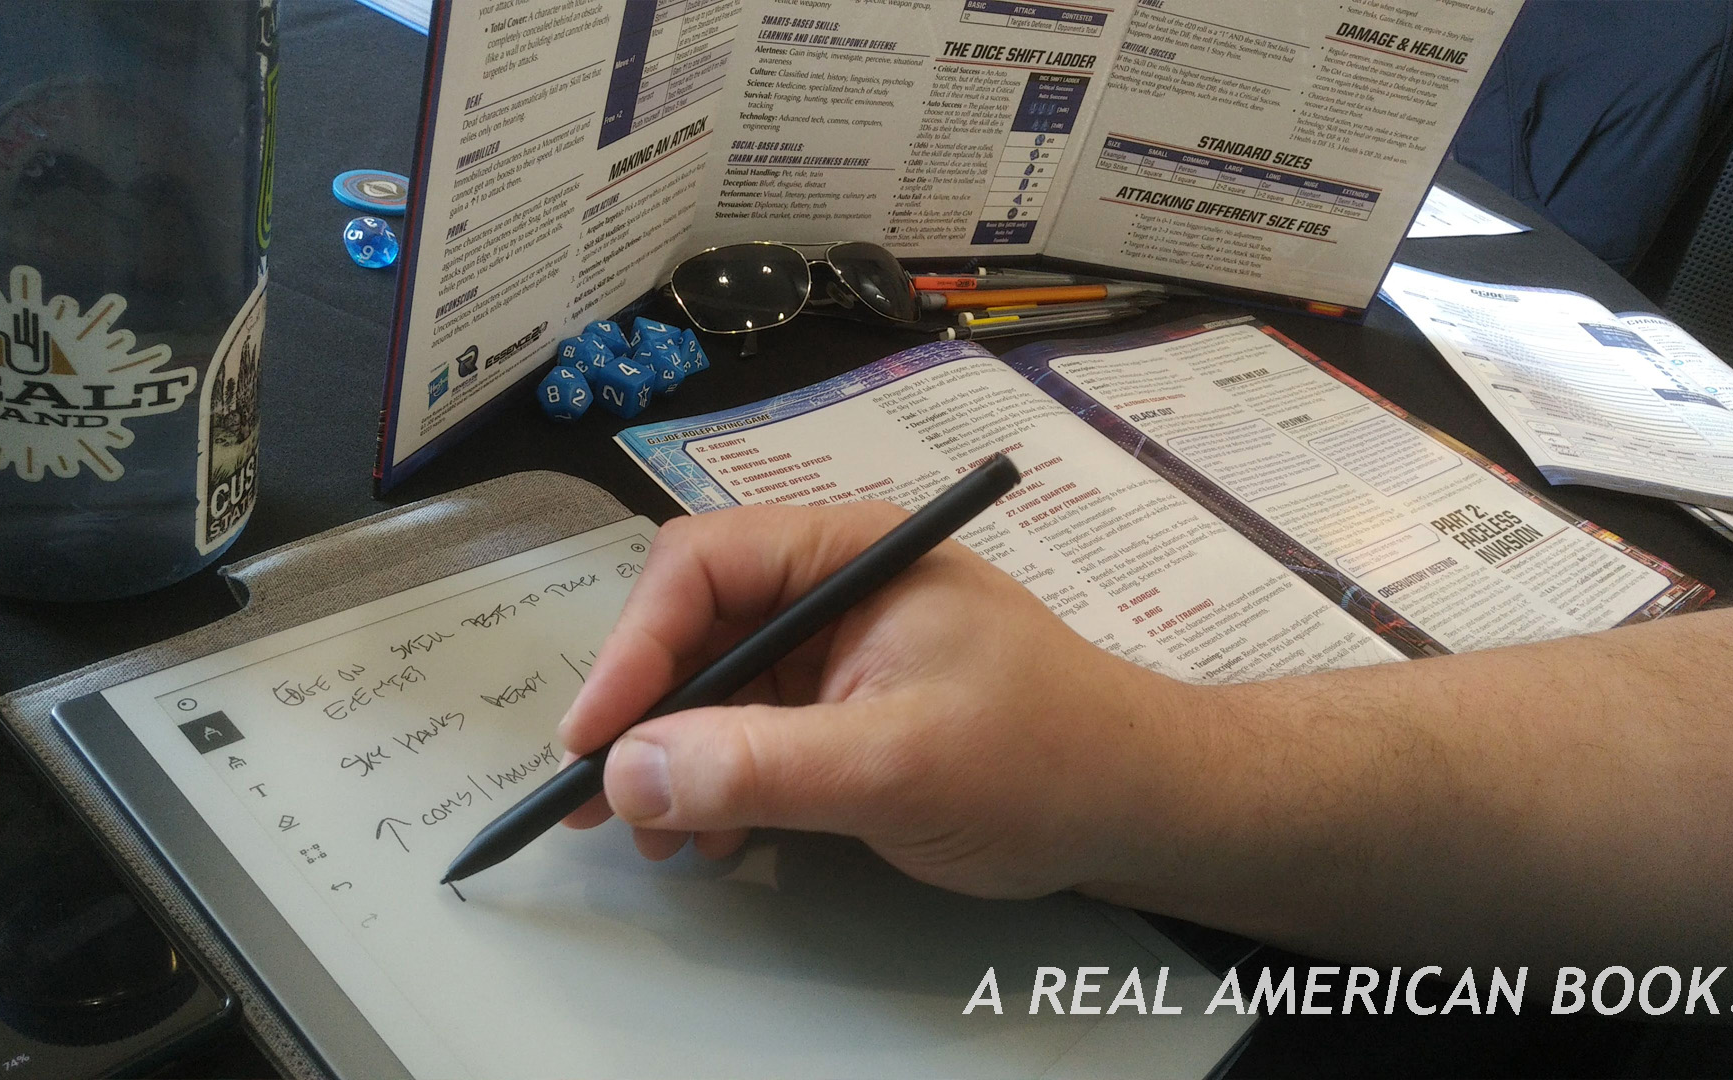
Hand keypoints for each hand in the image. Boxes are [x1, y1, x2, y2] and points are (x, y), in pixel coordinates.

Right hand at [555, 501, 1193, 899]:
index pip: (704, 566)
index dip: (634, 648)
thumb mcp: (896, 765)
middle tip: (602, 803)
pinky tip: (715, 838)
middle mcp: (833, 587)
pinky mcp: (841, 710)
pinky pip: (748, 732)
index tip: (593, 741)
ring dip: (674, 759)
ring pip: (712, 685)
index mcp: (852, 553)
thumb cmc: (1044, 759)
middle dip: (645, 714)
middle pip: (694, 625)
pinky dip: (717, 783)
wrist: (1139, 806)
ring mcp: (837, 650)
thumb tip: (628, 772)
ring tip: (665, 840)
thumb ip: (759, 764)